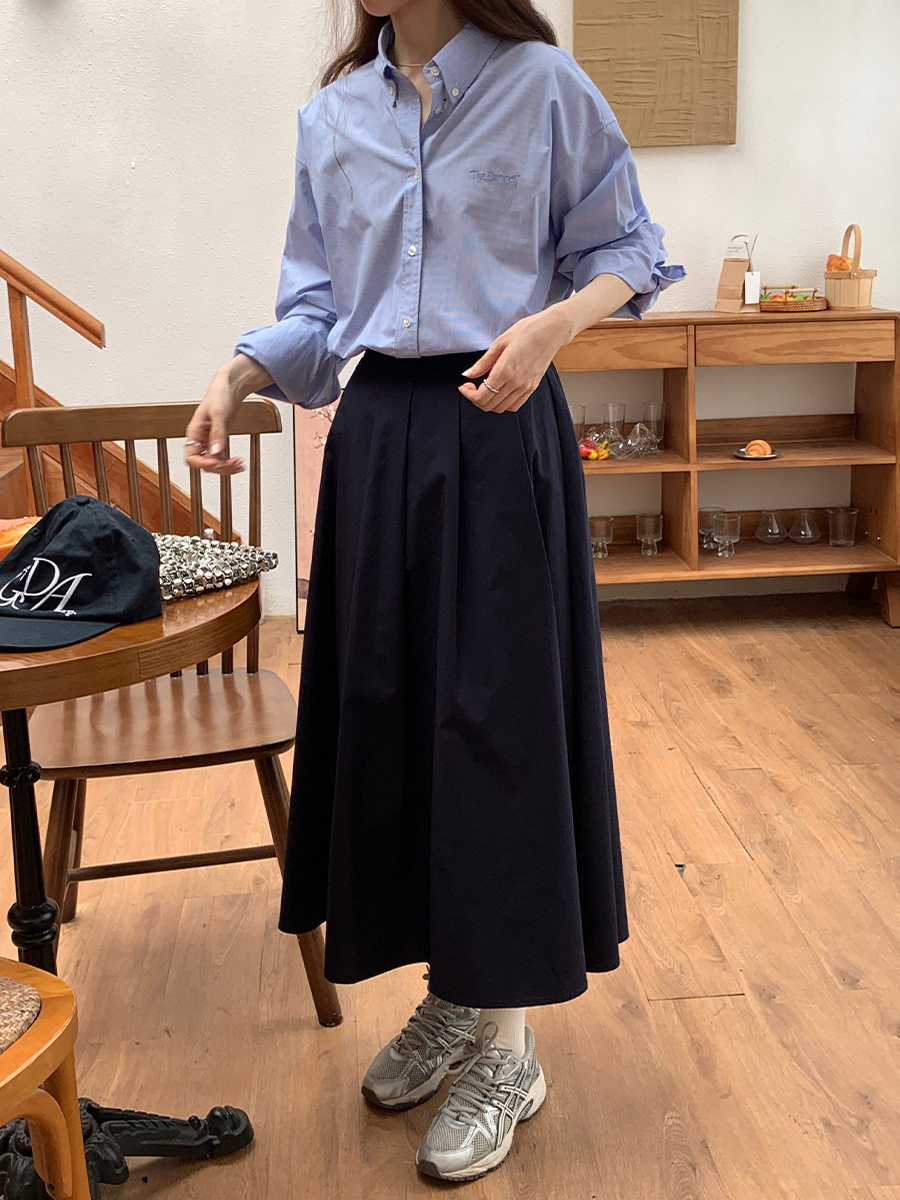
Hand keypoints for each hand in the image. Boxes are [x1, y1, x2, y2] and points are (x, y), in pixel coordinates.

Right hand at [185, 354, 271, 474]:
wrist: (230, 386)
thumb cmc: (219, 394)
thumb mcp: (219, 413)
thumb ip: (217, 433)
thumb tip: (215, 451)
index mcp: (194, 432)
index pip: (191, 457)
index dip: (202, 463)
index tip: (217, 462)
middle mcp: (200, 439)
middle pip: (204, 464)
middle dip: (219, 467)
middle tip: (233, 464)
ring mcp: (210, 441)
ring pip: (214, 464)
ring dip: (226, 468)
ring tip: (240, 465)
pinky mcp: (219, 440)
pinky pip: (222, 458)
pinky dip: (230, 463)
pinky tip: (239, 463)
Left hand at [458, 305, 576, 412]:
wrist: (552, 331)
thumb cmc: (528, 331)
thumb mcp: (500, 342)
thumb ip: (483, 363)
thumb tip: (468, 374)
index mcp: (505, 370)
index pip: (481, 396)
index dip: (469, 395)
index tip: (465, 386)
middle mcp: (516, 382)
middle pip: (489, 405)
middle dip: (476, 399)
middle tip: (471, 387)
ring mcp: (525, 387)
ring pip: (501, 408)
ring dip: (489, 403)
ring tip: (484, 389)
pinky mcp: (532, 388)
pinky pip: (515, 405)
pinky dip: (503, 404)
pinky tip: (499, 392)